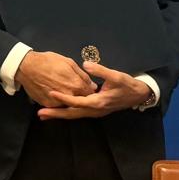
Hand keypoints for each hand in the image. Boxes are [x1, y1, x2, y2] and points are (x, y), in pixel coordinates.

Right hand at [14, 51, 95, 108]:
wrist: (27, 67)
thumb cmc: (47, 61)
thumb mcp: (68, 62)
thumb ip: (83, 75)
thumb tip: (92, 85)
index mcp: (76, 84)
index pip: (89, 93)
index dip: (89, 90)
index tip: (86, 88)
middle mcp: (68, 95)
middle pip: (80, 100)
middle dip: (80, 96)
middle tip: (71, 87)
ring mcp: (58, 102)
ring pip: (68, 104)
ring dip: (68, 99)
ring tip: (60, 87)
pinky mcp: (48, 104)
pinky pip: (57, 105)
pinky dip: (57, 100)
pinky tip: (52, 91)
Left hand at [37, 62, 153, 119]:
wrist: (138, 95)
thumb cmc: (127, 85)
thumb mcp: (116, 76)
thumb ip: (101, 71)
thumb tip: (86, 64)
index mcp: (98, 102)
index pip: (77, 101)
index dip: (64, 97)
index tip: (51, 93)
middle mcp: (95, 110)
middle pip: (72, 114)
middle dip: (56, 114)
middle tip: (40, 114)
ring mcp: (95, 112)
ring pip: (74, 115)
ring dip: (59, 115)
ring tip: (44, 114)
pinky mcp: (95, 110)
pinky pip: (78, 113)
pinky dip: (67, 112)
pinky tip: (58, 110)